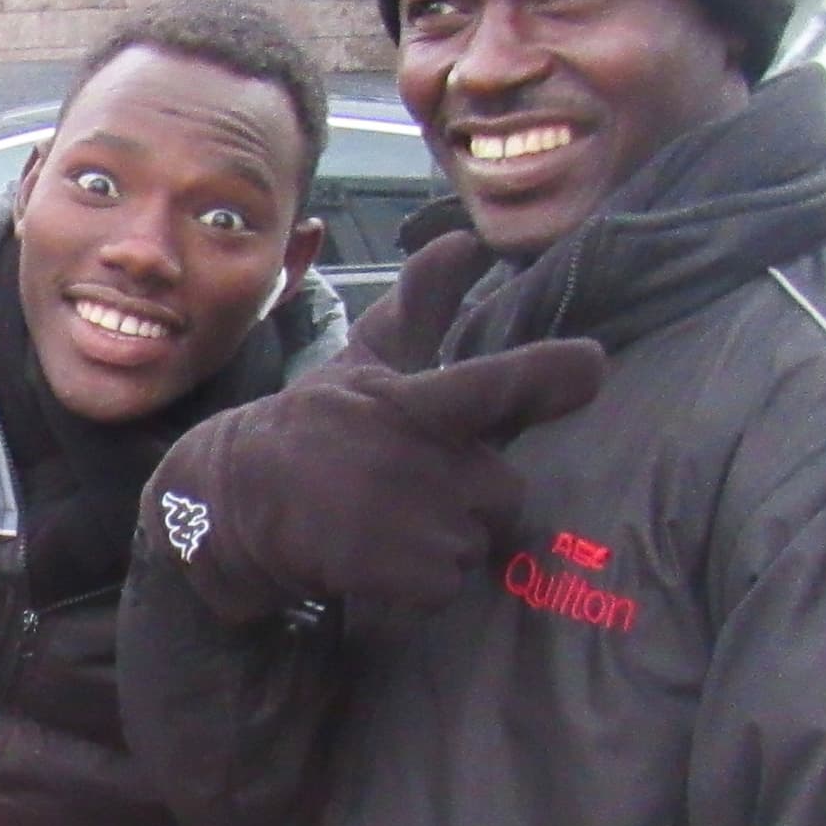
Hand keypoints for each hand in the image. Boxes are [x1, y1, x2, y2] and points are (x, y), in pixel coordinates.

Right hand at [148, 232, 607, 622]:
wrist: (233, 505)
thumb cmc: (314, 430)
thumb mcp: (365, 365)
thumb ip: (423, 308)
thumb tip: (465, 238)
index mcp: (413, 405)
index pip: (492, 385)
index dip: (548, 375)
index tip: (592, 365)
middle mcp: (418, 461)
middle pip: (505, 490)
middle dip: (470, 495)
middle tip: (409, 488)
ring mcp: (412, 524)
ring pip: (477, 541)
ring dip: (443, 541)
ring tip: (384, 524)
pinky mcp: (403, 577)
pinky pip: (449, 587)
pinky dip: (420, 585)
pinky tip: (374, 561)